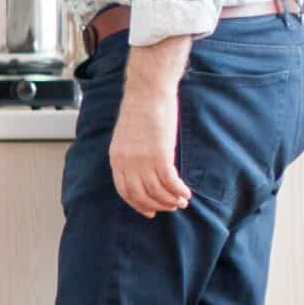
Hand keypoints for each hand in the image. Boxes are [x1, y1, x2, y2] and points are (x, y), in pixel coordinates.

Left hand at [109, 90, 191, 216]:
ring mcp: (142, 160)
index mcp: (116, 159)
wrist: (147, 93)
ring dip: (171, 200)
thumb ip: (130, 155)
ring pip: (157, 192)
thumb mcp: (127, 136)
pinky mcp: (160, 155)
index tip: (150, 212)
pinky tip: (187, 193)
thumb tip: (142, 170)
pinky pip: (170, 182)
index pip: (124, 191)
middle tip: (171, 207)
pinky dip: (179, 191)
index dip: (138, 204)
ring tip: (182, 201)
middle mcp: (127, 163)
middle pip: (140, 195)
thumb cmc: (140, 110)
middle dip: (157, 206)